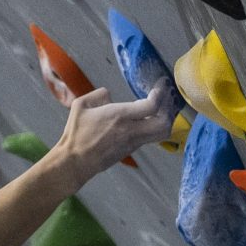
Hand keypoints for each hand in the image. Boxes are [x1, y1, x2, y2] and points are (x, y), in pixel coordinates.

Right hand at [49, 85, 177, 179]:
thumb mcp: (80, 105)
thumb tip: (110, 95)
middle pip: (164, 123)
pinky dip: (156, 126)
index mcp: (119, 116)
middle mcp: (131, 130)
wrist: (75, 161)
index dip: (161, 93)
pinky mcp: (132, 149)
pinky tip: (151, 119)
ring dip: (166, 119)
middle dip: (170, 108)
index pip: (152, 106)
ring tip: (164, 108)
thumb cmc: (76, 134)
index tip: (161, 84)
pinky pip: (151, 137)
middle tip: (168, 97)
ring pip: (162, 133)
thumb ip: (98, 94)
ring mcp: (133, 142)